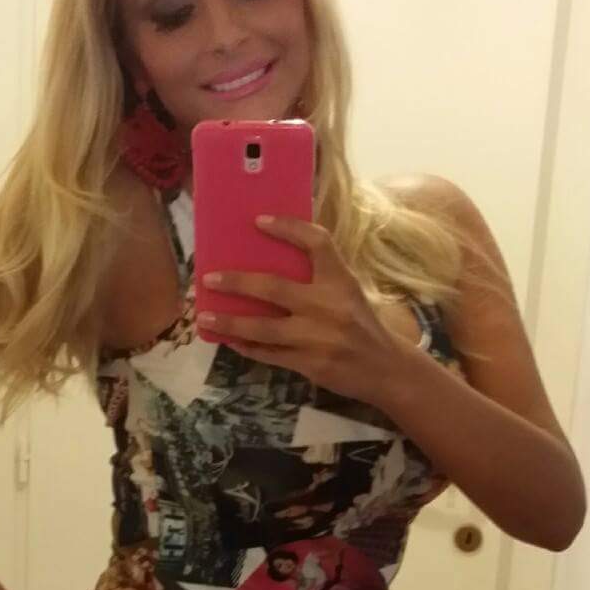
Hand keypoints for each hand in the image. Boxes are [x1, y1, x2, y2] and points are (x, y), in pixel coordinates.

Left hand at [198, 215, 408, 405]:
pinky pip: (269, 354)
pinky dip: (247, 346)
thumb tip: (270, 260)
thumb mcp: (349, 291)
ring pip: (262, 328)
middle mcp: (329, 306)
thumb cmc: (361, 324)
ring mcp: (317, 338)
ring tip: (205, 317)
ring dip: (230, 322)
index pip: (316, 242)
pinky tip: (230, 340)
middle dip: (237, 282)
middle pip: (273, 287)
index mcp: (341, 280)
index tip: (259, 221)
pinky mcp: (310, 364)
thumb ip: (319, 276)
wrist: (384, 368)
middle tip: (209, 279)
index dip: (288, 227)